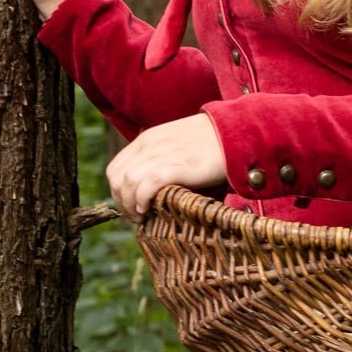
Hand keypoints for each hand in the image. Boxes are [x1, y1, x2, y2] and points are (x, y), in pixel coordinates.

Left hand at [107, 114, 227, 220]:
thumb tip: (152, 184)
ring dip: (129, 205)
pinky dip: (141, 201)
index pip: (115, 168)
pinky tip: (148, 210)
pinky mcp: (174, 168)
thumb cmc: (212, 145)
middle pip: (116, 178)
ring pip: (126, 183)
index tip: (130, 205)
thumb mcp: (177, 145)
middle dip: (121, 201)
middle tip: (135, 216)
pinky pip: (144, 186)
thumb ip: (162, 159)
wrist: (236, 134)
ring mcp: (160, 155)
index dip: (118, 191)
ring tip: (141, 217)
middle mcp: (149, 146)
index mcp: (147, 139)